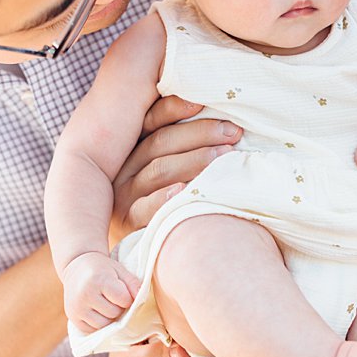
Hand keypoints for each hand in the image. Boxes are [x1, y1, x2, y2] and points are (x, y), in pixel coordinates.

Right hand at [62, 251, 139, 333]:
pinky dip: (97, 322)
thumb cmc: (102, 268)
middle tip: (111, 297)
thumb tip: (140, 300)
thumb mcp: (119, 270)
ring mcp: (77, 307)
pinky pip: (91, 329)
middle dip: (117, 307)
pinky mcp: (72, 316)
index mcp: (99, 280)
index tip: (121, 290)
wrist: (76, 265)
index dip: (126, 297)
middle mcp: (85, 295)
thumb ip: (133, 284)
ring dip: (108, 317)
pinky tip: (95, 310)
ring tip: (104, 304)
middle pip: (114, 313)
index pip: (123, 300)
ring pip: (103, 324)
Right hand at [111, 95, 240, 239]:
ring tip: (226, 155)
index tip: (204, 102)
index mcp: (132, 150)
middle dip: (199, 133)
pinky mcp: (127, 224)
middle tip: (232, 132)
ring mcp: (123, 197)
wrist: (160, 253)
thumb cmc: (175, 204)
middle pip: (159, 143)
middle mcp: (123, 170)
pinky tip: (184, 190)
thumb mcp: (172, 171)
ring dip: (194, 160)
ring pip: (159, 170)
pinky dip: (164, 198)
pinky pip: (145, 208)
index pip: (151, 121)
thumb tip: (208, 107)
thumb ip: (182, 146)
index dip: (175, 108)